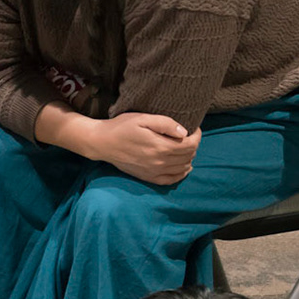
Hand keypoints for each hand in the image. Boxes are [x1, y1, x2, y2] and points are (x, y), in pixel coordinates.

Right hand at [78, 113, 200, 184]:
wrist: (102, 143)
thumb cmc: (121, 127)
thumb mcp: (143, 118)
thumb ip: (165, 123)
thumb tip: (184, 132)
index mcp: (160, 146)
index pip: (190, 144)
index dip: (197, 136)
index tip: (194, 128)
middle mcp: (159, 162)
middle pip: (188, 156)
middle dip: (193, 145)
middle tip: (188, 136)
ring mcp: (153, 172)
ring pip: (183, 168)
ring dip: (189, 158)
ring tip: (184, 147)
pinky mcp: (148, 177)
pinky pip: (171, 180)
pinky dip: (181, 174)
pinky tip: (183, 167)